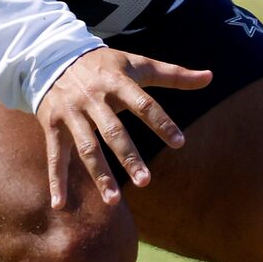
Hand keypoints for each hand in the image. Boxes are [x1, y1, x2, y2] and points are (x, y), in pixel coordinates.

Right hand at [38, 48, 212, 208]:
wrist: (51, 56)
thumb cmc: (104, 66)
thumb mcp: (137, 64)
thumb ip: (173, 75)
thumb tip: (211, 76)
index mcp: (117, 82)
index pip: (143, 104)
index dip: (161, 122)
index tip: (180, 143)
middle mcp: (93, 99)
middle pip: (113, 131)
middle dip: (128, 157)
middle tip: (146, 181)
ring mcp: (70, 113)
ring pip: (86, 147)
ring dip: (99, 175)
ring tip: (114, 201)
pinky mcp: (51, 125)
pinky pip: (55, 156)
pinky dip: (57, 181)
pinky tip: (61, 205)